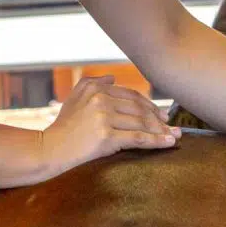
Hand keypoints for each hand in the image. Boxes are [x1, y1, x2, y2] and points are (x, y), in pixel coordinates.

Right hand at [40, 75, 179, 175]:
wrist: (50, 149)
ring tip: (175, 135)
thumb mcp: (74, 98)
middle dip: (158, 117)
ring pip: (141, 123)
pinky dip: (157, 141)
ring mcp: (104, 118)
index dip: (149, 104)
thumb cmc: (63, 127)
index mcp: (95, 88)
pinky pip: (138, 138)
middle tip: (170, 124)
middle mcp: (100, 99)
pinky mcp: (107, 137)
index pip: (130, 95)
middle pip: (138, 108)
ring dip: (161, 130)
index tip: (161, 113)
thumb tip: (113, 77)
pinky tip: (169, 142)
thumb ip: (92, 83)